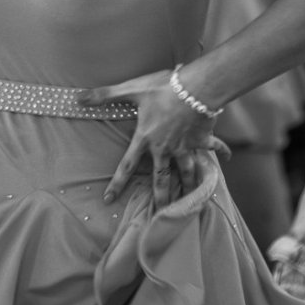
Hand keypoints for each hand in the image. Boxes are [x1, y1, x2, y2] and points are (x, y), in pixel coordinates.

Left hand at [76, 71, 226, 208]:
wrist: (195, 87)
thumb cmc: (161, 88)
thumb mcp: (130, 90)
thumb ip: (104, 95)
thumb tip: (77, 98)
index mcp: (146, 139)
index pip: (127, 165)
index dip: (117, 183)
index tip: (109, 200)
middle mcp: (165, 148)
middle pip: (162, 179)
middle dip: (161, 199)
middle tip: (161, 216)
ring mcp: (185, 145)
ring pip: (187, 171)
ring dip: (189, 185)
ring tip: (191, 200)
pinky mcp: (202, 138)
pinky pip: (213, 148)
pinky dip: (221, 153)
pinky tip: (227, 158)